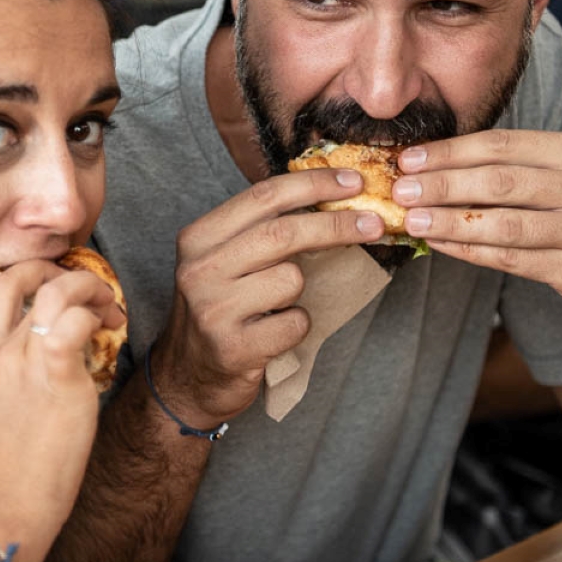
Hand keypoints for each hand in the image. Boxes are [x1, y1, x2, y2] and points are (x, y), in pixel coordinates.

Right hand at [0, 262, 124, 550]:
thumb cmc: (8, 467)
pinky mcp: (55, 375)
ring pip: (57, 290)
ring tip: (110, 309)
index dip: (34, 275)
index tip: (60, 287)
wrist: (4, 505)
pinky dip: (96, 316)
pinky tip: (109, 330)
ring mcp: (22, 360)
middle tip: (90, 289)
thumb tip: (58, 352)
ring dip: (91, 290)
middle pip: (24, 276)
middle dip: (63, 271)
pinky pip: (77, 321)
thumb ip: (20, 370)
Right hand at [154, 168, 383, 425]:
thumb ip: (261, 231)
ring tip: (276, 305)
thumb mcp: (224, 261)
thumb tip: (333, 198)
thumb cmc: (218, 311)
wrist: (187, 379)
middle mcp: (200, 269)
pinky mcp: (233, 348)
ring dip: (301, 291)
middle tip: (374, 224)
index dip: (314, 184)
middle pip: (283, 232)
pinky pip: (295, 323)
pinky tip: (274, 334)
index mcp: (199, 238)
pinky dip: (297, 326)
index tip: (353, 182)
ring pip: (291, 279)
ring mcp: (213, 310)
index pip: (263, 196)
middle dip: (336, 224)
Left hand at [393, 130, 561, 335]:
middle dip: (444, 184)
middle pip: (501, 181)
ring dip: (450, 221)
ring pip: (504, 224)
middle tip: (401, 189)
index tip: (410, 159)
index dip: (452, 151)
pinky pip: (512, 259)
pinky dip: (469, 250)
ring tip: (411, 219)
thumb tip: (436, 167)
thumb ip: (515, 169)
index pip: (505, 145)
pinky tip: (439, 244)